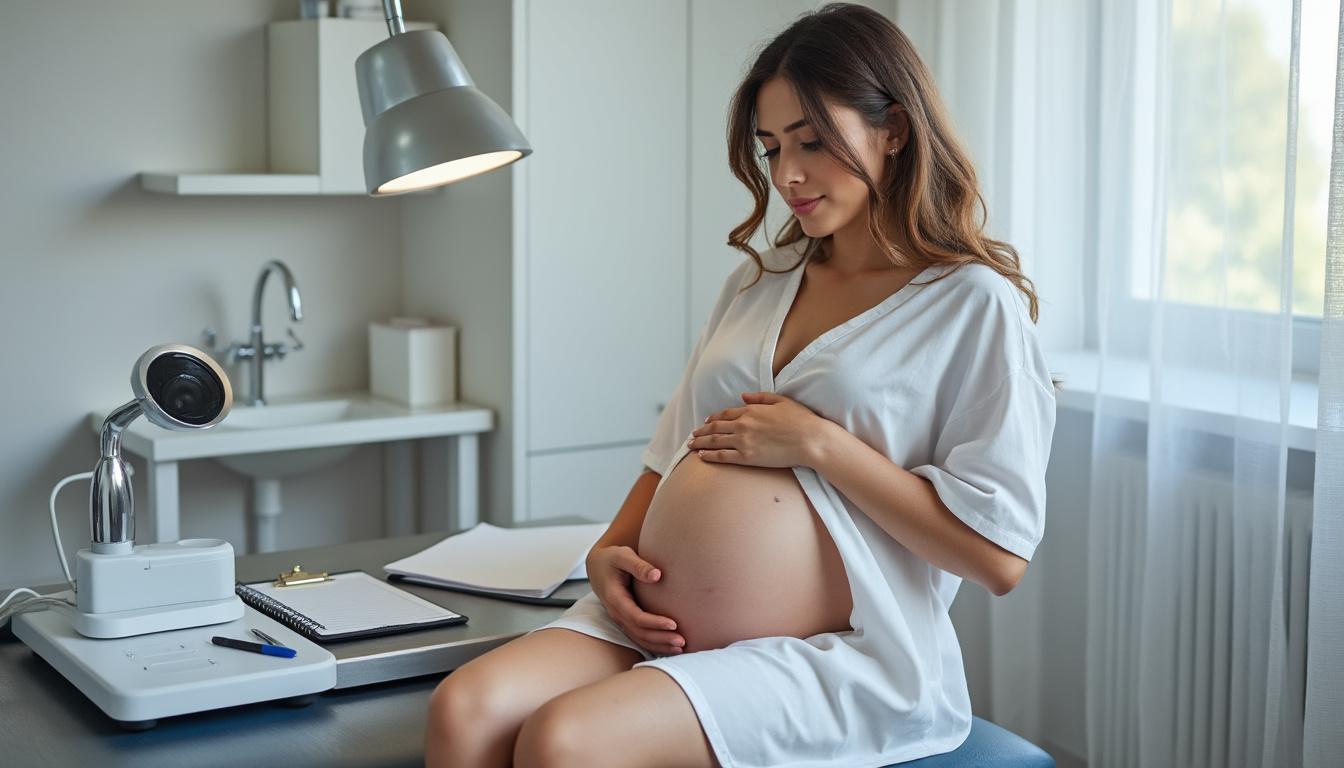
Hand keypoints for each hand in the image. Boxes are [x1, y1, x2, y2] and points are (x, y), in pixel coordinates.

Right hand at [586, 545, 685, 655]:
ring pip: (639, 638)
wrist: (598, 566)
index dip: (654, 623)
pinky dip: (654, 644)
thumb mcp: (622, 556)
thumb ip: (638, 565)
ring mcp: (620, 618)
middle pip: (639, 632)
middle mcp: (616, 612)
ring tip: (680, 648)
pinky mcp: (626, 620)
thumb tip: (657, 575)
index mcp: (615, 598)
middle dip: (661, 639)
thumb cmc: (612, 559)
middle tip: (682, 642)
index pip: (635, 617)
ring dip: (659, 645)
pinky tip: (670, 646)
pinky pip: (639, 636)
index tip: (674, 624)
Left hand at [688, 391, 828, 467]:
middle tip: (692, 435)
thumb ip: (760, 397)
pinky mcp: (747, 457)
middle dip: (701, 431)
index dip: (713, 418)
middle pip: (715, 427)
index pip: (725, 413)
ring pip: (715, 441)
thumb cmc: (801, 420)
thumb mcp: (781, 400)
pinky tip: (701, 456)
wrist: (810, 440)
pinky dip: (710, 456)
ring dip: (700, 443)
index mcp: (751, 410)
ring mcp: (743, 441)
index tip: (706, 421)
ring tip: (690, 445)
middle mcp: (743, 425)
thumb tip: (743, 396)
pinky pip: (723, 456)